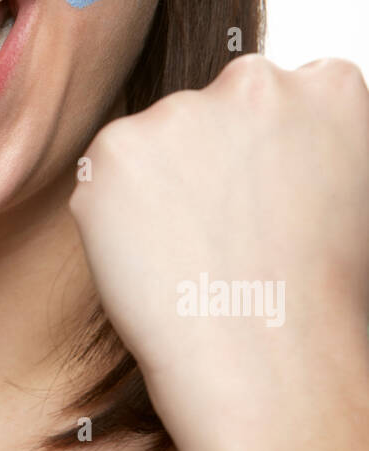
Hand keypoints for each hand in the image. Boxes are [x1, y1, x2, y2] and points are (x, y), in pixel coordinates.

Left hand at [69, 55, 368, 450]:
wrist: (269, 369)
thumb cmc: (319, 302)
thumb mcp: (348, 194)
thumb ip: (304, 142)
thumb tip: (262, 145)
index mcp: (329, 86)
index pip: (289, 93)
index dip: (272, 154)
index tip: (270, 202)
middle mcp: (256, 82)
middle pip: (214, 109)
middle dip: (211, 159)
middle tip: (227, 236)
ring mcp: (180, 110)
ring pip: (156, 140)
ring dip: (162, 185)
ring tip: (194, 256)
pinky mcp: (114, 148)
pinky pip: (106, 176)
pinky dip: (115, 213)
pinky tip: (154, 260)